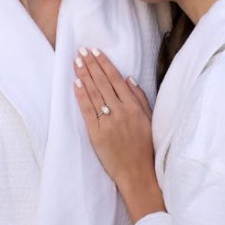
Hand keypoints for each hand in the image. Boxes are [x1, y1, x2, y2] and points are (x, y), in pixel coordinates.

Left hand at [74, 47, 165, 222]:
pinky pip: (87, 111)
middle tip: (81, 51)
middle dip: (91, 65)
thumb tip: (128, 78)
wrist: (139, 174)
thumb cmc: (146, 147)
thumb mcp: (149, 120)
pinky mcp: (96, 134)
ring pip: (94, 94)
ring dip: (84, 76)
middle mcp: (120, 112)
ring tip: (76, 62)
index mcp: (134, 107)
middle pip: (102, 83)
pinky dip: (81, 96)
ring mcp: (107, 123)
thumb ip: (139, 98)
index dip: (104, 64)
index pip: (116, 79)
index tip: (96, 51)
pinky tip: (76, 83)